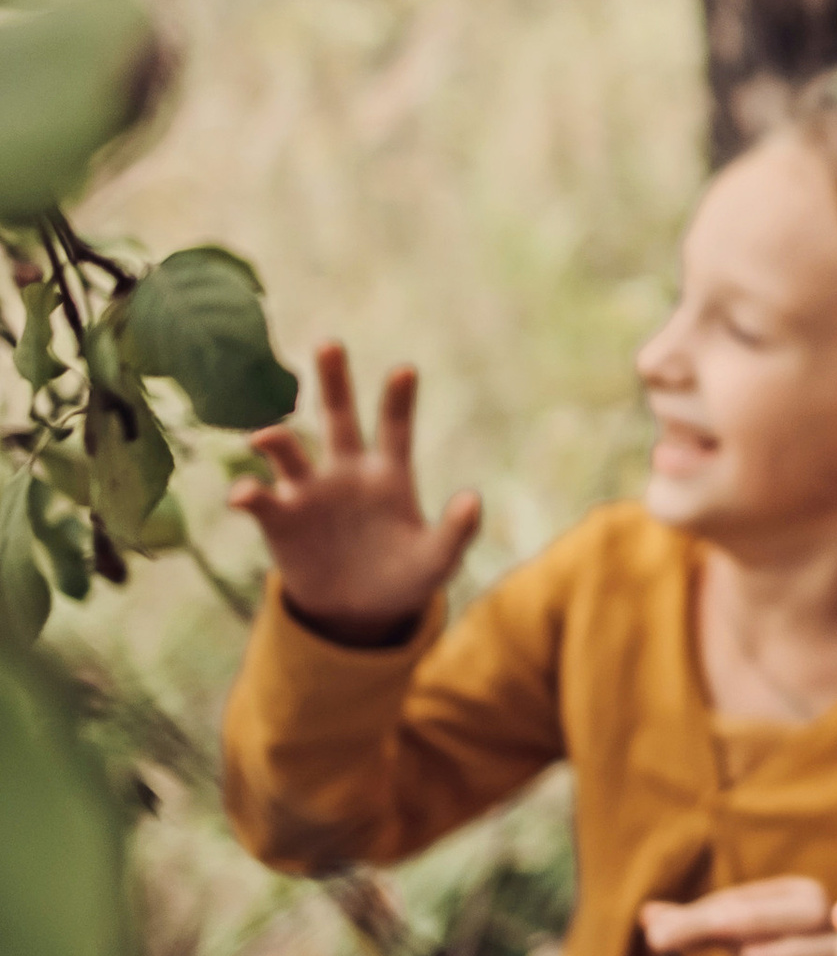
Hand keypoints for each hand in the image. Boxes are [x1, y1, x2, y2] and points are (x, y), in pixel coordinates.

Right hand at [229, 342, 479, 638]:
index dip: (398, 400)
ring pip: (289, 451)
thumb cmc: (404, 577)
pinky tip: (243, 496)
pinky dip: (248, 494)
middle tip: (328, 343)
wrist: (358, 612)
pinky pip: (259, 499)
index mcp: (388, 475)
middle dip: (334, 381)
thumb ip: (456, 532)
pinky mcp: (280, 519)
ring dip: (276, 439)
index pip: (394, 428)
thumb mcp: (437, 560)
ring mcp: (309, 493)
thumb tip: (472, 498)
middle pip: (338, 417)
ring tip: (266, 438)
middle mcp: (345, 472)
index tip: (405, 369)